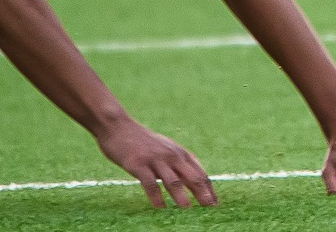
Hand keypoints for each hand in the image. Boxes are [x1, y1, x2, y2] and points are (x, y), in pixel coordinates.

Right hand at [97, 119, 216, 207]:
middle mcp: (172, 156)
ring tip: (187, 208)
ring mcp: (156, 160)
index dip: (209, 189)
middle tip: (210, 207)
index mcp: (180, 154)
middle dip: (202, 193)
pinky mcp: (139, 164)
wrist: (119, 128)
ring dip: (181, 195)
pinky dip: (156, 196)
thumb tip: (193, 180)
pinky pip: (149, 183)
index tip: (216, 203)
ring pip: (172, 180)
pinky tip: (160, 207)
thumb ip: (178, 163)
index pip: (200, 173)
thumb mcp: (166, 149)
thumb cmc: (143, 142)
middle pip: (191, 177)